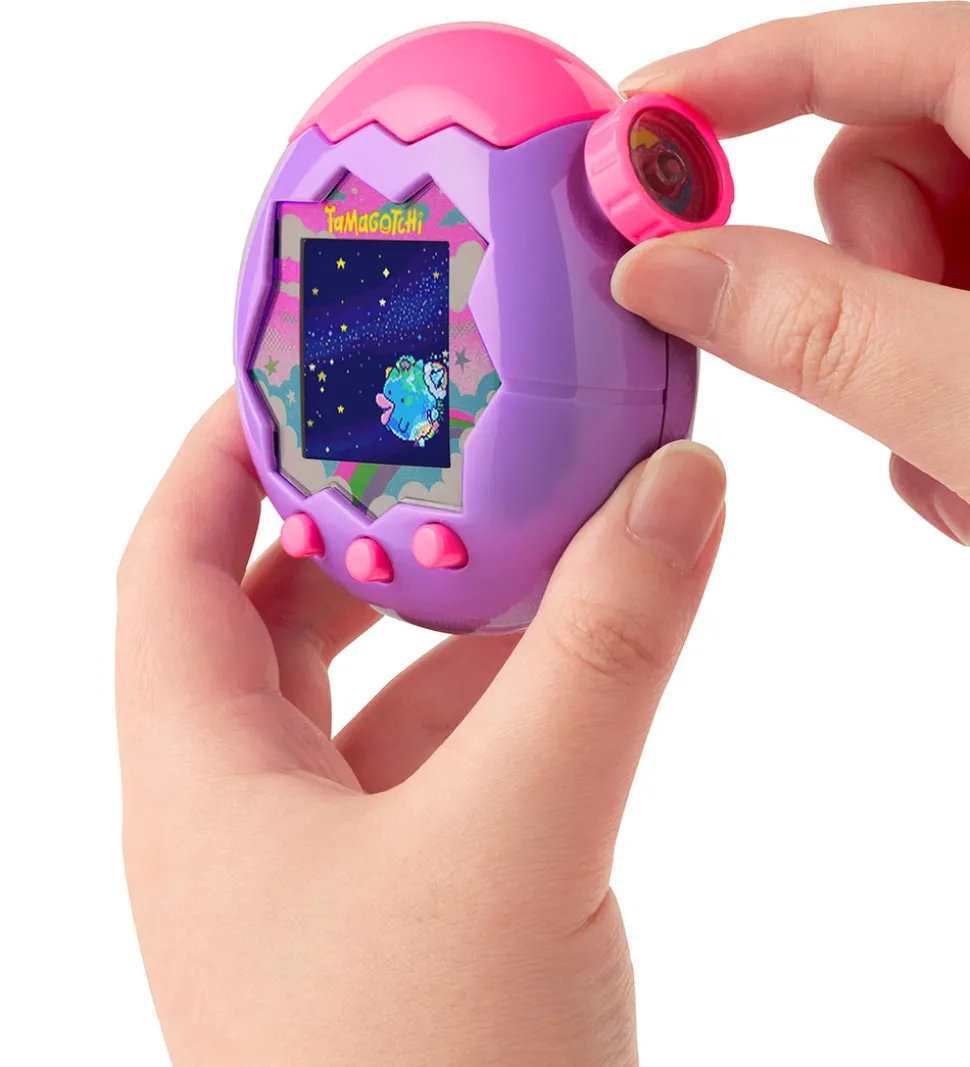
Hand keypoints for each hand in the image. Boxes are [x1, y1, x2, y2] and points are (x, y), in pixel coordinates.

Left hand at [115, 393, 724, 1066]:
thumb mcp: (522, 836)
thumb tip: (674, 494)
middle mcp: (247, 818)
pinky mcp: (415, 907)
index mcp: (203, 784)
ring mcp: (330, 868)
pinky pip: (440, 761)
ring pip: (367, 692)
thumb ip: (604, 653)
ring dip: (439, 611)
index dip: (222, 455)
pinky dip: (496, 695)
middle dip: (348, 520)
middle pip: (268, 618)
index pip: (172, 566)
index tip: (297, 370)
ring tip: (523, 528)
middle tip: (434, 438)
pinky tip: (568, 658)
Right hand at [613, 1, 969, 544]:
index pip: (882, 48)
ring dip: (884, 362)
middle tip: (886, 367)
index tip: (637, 121)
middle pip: (880, 166)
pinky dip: (920, 396)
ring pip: (896, 261)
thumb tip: (662, 272)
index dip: (746, 76)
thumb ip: (816, 329)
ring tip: (950, 455)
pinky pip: (928, 321)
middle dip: (851, 274)